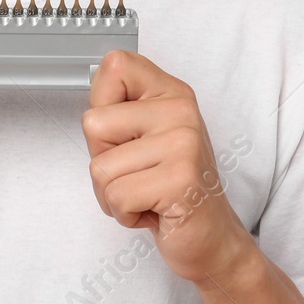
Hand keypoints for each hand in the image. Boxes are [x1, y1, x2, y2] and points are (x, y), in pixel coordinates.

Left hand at [81, 50, 254, 283]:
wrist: (211, 238)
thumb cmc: (169, 187)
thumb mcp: (144, 136)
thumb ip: (119, 107)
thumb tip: (92, 77)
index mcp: (171, 92)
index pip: (115, 65)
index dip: (101, 102)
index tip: (123, 131)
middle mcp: (181, 110)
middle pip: (93, 123)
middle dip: (102, 159)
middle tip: (137, 173)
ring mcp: (183, 143)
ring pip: (100, 167)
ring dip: (112, 193)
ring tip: (146, 194)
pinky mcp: (180, 179)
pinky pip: (116, 196)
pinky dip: (124, 214)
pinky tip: (153, 211)